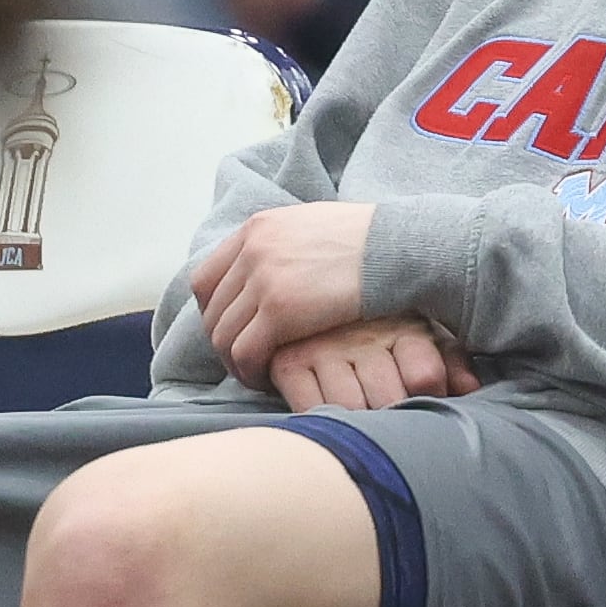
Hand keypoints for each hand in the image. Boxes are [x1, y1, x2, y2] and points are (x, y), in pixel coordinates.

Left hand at [189, 199, 378, 381]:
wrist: (399, 248)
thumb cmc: (372, 243)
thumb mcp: (313, 227)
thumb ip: (284, 245)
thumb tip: (272, 267)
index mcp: (257, 228)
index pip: (206, 278)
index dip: (214, 312)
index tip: (233, 331)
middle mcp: (252, 249)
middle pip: (212, 310)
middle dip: (223, 341)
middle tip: (244, 362)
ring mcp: (263, 279)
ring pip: (224, 335)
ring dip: (235, 362)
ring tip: (256, 374)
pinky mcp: (280, 311)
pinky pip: (245, 352)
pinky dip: (250, 371)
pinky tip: (267, 379)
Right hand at [269, 312, 477, 411]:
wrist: (311, 296)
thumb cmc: (382, 328)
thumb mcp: (423, 336)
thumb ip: (451, 361)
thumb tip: (469, 388)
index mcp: (404, 326)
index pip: (425, 375)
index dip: (429, 397)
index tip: (423, 399)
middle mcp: (363, 336)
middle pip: (389, 399)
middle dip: (392, 415)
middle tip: (389, 415)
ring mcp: (323, 348)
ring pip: (351, 408)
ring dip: (359, 421)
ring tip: (362, 416)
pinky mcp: (288, 362)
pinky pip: (310, 408)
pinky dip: (323, 419)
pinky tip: (330, 414)